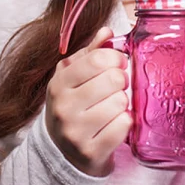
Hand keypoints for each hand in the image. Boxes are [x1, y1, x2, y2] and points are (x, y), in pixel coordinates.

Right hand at [45, 27, 131, 176]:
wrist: (60, 152)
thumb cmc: (72, 106)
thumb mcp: (73, 76)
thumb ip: (91, 52)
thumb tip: (106, 32)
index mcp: (59, 84)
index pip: (97, 59)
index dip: (115, 58)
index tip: (118, 63)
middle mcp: (64, 108)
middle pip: (113, 80)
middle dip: (121, 80)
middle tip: (117, 86)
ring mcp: (76, 132)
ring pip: (121, 102)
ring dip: (123, 102)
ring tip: (112, 106)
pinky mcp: (91, 152)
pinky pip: (124, 125)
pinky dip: (125, 122)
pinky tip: (115, 122)